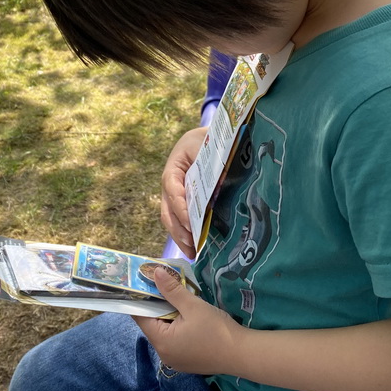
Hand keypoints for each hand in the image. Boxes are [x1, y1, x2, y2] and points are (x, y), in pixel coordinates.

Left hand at [134, 267, 242, 374]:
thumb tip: (154, 273)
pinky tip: (187, 317)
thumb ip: (172, 290)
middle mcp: (164, 354)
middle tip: (164, 286)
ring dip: (168, 317)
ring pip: (164, 333)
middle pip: (153, 325)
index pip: (141, 317)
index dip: (141, 299)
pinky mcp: (186, 362)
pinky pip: (174, 342)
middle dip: (157, 306)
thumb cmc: (217, 330)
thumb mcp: (193, 306)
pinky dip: (177, 328)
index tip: (145, 283)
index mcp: (161, 342)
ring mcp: (175, 360)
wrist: (242, 354)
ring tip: (177, 298)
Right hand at [161, 126, 207, 258]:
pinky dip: (185, 234)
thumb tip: (222, 186)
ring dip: (180, 237)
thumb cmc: (209, 140)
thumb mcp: (209, 146)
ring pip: (170, 219)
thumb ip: (214, 164)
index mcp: (173, 169)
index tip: (192, 224)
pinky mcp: (182, 202)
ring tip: (192, 253)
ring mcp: (173, 195)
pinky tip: (195, 247)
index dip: (181, 209)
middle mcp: (169, 185)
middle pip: (168, 211)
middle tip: (192, 246)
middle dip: (179, 231)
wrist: (207, 137)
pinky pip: (179, 219)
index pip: (173, 191)